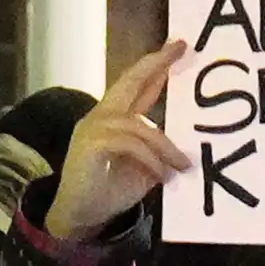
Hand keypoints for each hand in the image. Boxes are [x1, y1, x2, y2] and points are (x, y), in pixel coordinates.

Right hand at [44, 40, 195, 241]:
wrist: (80, 218)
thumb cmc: (109, 193)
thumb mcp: (143, 167)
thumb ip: (156, 150)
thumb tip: (184, 146)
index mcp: (113, 119)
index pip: (136, 87)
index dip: (156, 67)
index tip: (178, 47)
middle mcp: (101, 116)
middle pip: (129, 81)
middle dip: (155, 64)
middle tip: (179, 48)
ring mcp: (93, 127)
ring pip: (139, 124)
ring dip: (164, 147)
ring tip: (182, 166)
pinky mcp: (91, 144)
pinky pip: (130, 143)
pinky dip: (150, 159)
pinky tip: (161, 175)